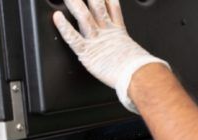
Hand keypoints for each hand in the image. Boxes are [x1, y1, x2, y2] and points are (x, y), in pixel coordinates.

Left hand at [53, 0, 169, 112]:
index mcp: (118, 32)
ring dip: (75, 4)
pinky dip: (64, 27)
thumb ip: (131, 52)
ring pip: (83, 16)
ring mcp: (96, 40)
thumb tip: (139, 59)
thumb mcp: (136, 54)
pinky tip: (57, 18)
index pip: (112, 8)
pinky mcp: (87, 52)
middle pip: (96, 6)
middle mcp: (106, 32)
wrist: (137, 75)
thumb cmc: (137, 69)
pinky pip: (73, 38)